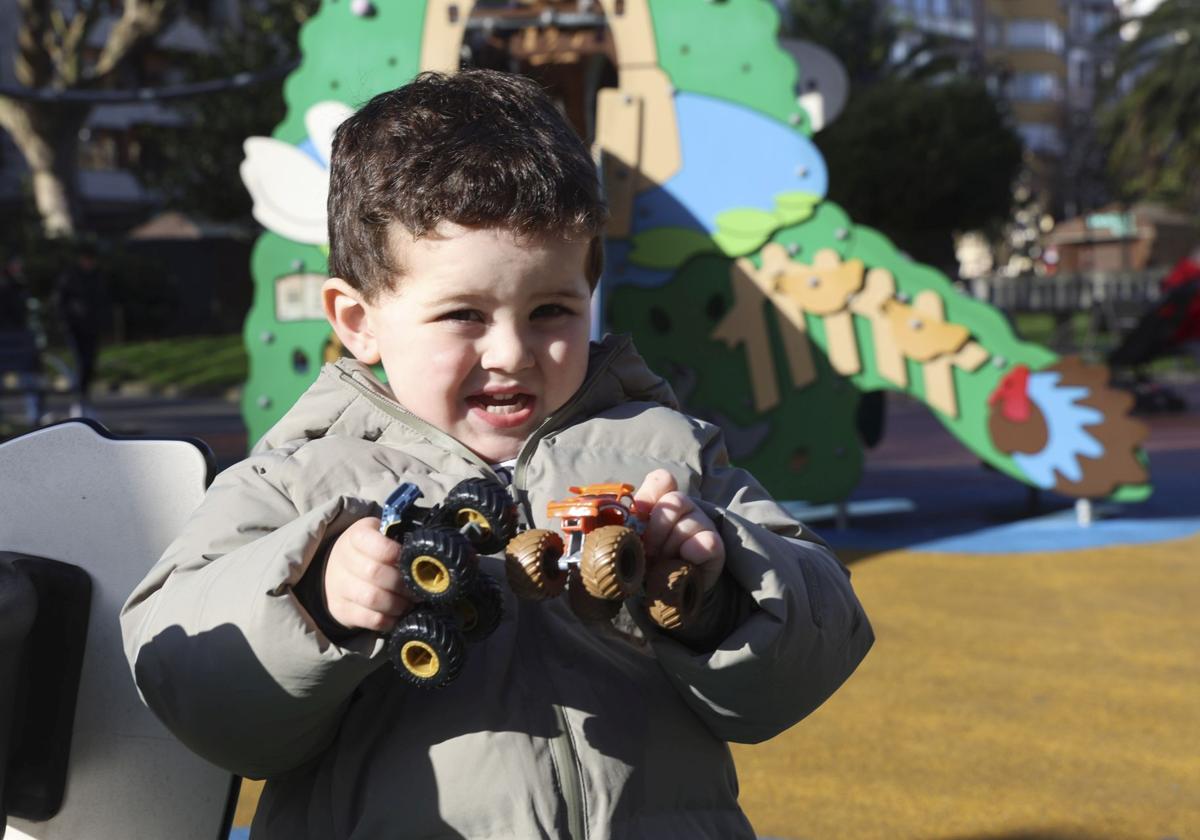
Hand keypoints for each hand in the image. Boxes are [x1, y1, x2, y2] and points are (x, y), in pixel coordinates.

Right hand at [324, 517, 412, 632]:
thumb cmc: (369, 551)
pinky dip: (389, 620)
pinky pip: (370, 619)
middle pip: (376, 573)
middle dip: (403, 584)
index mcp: (357, 536)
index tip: (414, 562)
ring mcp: (339, 586)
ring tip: (410, 602)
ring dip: (398, 603)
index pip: (379, 545)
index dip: (399, 555)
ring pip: (372, 598)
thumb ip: (399, 538)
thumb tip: (423, 550)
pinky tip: (397, 614)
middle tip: (419, 588)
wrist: (337, 570)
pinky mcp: (341, 609)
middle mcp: (344, 559)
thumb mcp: (380, 535)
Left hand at [633, 469, 724, 591]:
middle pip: (674, 501)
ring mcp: (702, 524)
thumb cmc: (646, 561)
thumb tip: (622, 519)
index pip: (662, 480)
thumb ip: (627, 526)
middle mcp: (684, 507)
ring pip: (689, 523)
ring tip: (664, 563)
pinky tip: (683, 563)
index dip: (650, 496)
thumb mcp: (631, 542)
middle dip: (657, 529)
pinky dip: (692, 553)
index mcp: (660, 502)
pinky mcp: (716, 546)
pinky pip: (708, 542)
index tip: (638, 518)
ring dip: (671, 547)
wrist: (668, 590)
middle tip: (648, 551)